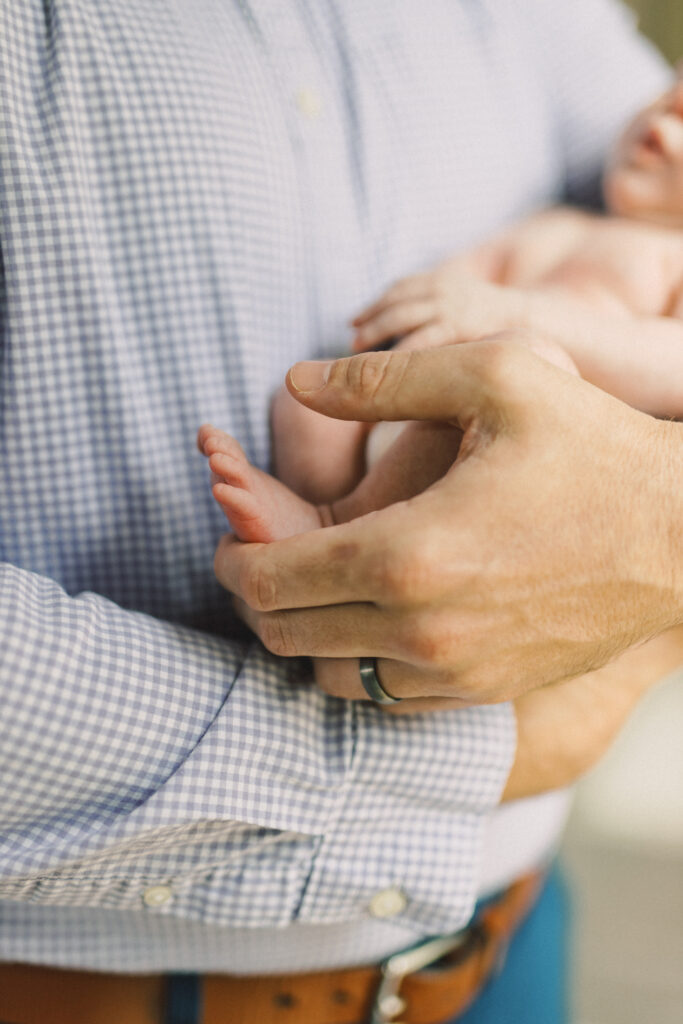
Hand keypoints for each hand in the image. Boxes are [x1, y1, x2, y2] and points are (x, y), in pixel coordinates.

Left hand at [214, 336, 682, 704]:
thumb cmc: (594, 449)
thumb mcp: (494, 378)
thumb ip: (380, 380)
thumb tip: (296, 377)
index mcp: (407, 552)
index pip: (269, 578)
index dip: (233, 557)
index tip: (231, 531)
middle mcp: (420, 629)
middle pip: (286, 634)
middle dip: (253, 596)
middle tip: (256, 558)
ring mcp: (454, 672)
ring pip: (329, 674)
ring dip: (304, 633)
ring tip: (311, 587)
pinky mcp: (483, 692)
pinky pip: (386, 696)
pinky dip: (357, 660)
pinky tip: (371, 616)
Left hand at [351, 265, 522, 352]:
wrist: (539, 320)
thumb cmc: (499, 322)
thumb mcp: (467, 305)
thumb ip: (440, 311)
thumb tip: (412, 334)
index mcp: (445, 280)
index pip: (401, 288)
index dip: (375, 304)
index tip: (354, 319)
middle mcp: (445, 288)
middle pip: (396, 301)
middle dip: (370, 318)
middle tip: (352, 340)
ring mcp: (452, 306)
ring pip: (402, 316)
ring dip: (375, 330)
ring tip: (358, 349)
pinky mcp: (460, 326)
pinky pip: (422, 338)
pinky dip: (400, 349)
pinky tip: (386, 364)